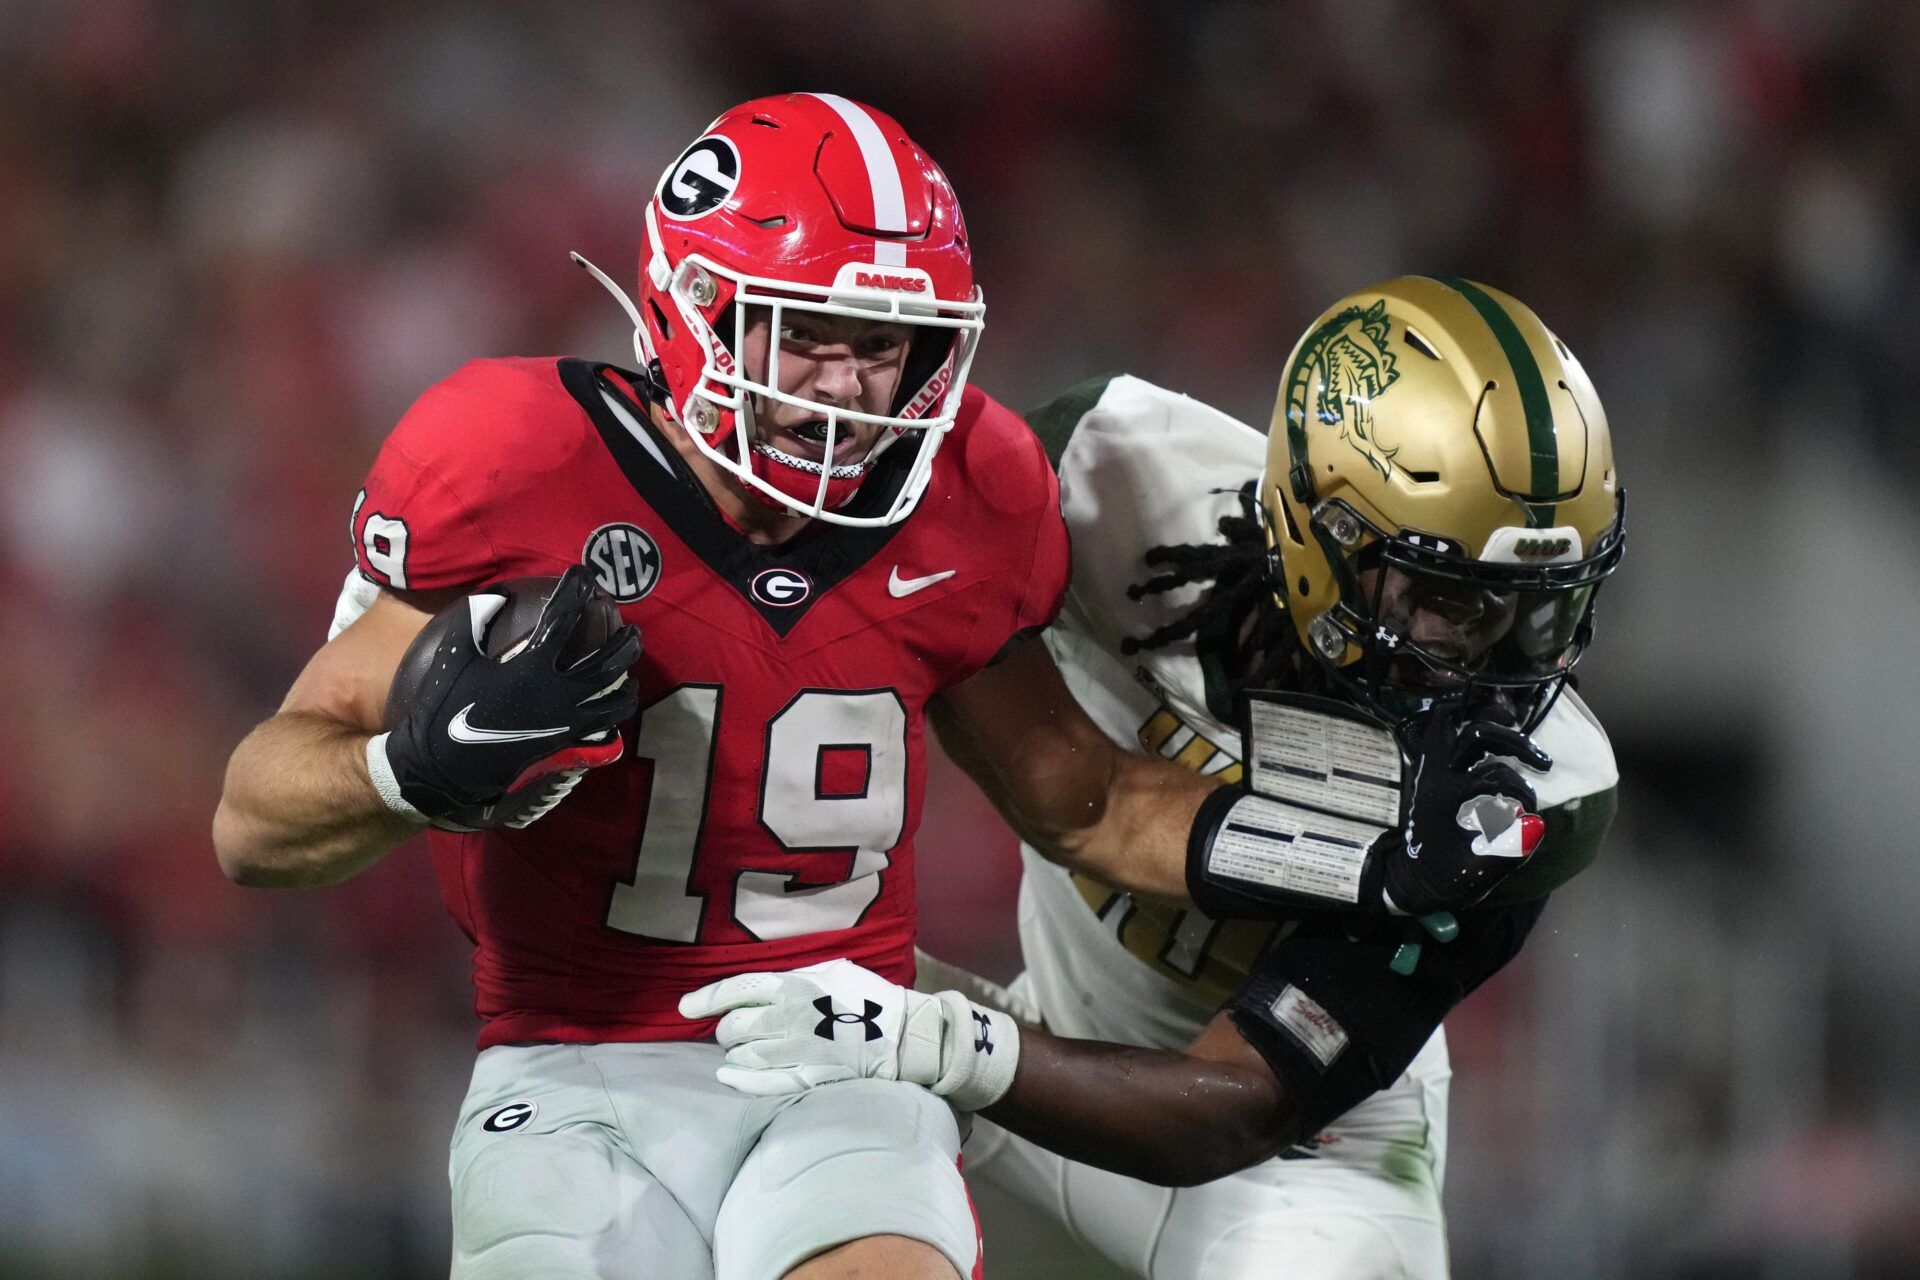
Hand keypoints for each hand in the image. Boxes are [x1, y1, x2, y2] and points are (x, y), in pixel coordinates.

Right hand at [372, 566, 640, 829]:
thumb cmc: (445, 708)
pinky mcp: (564, 740)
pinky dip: (615, 710)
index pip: (562, 618)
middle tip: (631, 627)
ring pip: (615, 697)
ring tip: (631, 666)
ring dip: (629, 677)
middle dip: (625, 641)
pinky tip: (615, 701)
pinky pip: (603, 724)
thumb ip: (473, 622)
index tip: (582, 574)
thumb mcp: (453, 657)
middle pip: (608, 661)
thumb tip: (495, 598)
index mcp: (530, 666)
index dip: (575, 591)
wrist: (443, 766)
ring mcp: (565, 719)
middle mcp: (556, 691)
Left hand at [678, 959, 1019, 1109]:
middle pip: (732, 1026)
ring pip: (741, 1055)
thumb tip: (761, 986)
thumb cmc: (870, 999)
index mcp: (792, 985)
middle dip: (727, 1029)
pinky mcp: (804, 1079)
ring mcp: (794, 1051)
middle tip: (735, 1032)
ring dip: (736, 1053)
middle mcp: (786, 1017)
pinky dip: (737, 1080)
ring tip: (746, 1051)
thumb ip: (793, 978)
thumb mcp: (832, 971)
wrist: (907, 1037)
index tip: (684, 1008)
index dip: (704, 999)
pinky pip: (757, 1083)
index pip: (734, 989)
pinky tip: (729, 1076)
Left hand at [1370, 713, 1549, 916]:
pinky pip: (1448, 733)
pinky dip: (1478, 736)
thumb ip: (1508, 853)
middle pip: (1477, 734)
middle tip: (1544, 764)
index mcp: (1444, 797)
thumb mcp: (1477, 876)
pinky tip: (1503, 748)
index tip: (1532, 813)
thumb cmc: (1447, 879)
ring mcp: (1432, 767)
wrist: (1413, 878)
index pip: (1496, 776)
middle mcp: (1436, 775)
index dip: (1522, 792)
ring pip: (1463, 726)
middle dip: (1515, 743)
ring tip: (1530, 754)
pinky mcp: (1433, 768)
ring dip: (1500, 733)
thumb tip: (1536, 821)